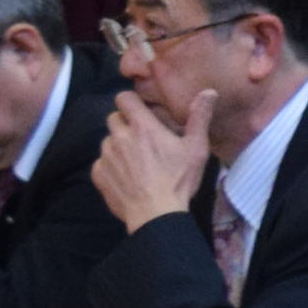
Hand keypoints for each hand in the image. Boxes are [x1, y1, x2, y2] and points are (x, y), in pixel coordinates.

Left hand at [92, 88, 216, 232]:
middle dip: (125, 124)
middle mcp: (120, 137)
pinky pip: (101, 162)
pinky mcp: (99, 174)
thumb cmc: (178, 180)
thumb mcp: (196, 149)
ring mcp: (106, 156)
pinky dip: (111, 166)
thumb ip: (200, 118)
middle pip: (113, 118)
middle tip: (142, 139)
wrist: (155, 214)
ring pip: (107, 141)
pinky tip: (127, 177)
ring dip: (118, 145)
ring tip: (136, 161)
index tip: (141, 111)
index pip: (123, 98)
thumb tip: (208, 92)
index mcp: (142, 126)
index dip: (131, 102)